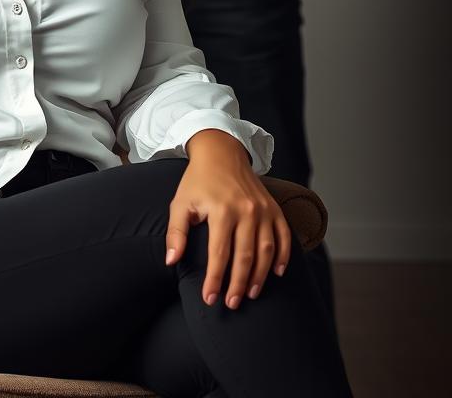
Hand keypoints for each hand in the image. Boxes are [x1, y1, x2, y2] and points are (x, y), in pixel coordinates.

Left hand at [165, 129, 291, 309]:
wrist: (221, 152)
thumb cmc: (197, 181)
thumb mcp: (180, 202)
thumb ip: (176, 232)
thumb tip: (171, 261)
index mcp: (221, 210)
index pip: (219, 253)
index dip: (215, 279)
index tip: (210, 298)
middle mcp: (246, 210)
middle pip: (245, 256)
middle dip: (238, 284)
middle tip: (232, 303)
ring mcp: (263, 209)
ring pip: (267, 251)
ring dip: (260, 276)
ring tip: (250, 293)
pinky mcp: (274, 208)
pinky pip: (284, 236)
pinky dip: (284, 257)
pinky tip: (276, 273)